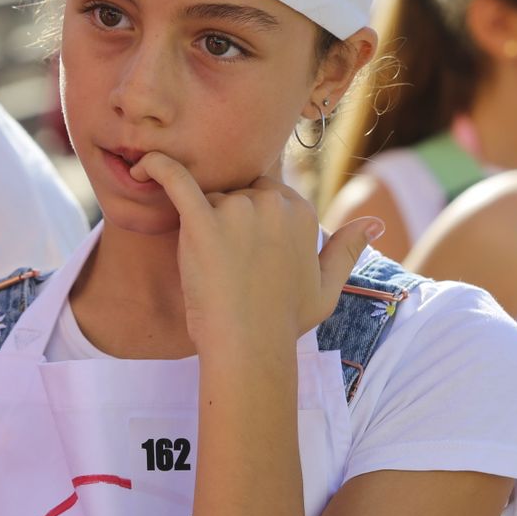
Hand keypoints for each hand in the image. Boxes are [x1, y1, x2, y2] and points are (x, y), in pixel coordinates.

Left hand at [129, 153, 382, 359]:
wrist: (249, 348)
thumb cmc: (284, 323)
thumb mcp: (326, 288)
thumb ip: (347, 249)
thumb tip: (374, 224)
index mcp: (300, 212)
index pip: (266, 192)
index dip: (251, 221)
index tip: (243, 250)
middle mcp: (272, 204)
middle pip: (237, 190)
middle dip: (227, 216)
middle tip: (224, 261)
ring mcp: (238, 211)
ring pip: (210, 196)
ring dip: (202, 221)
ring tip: (207, 266)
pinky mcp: (203, 222)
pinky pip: (176, 181)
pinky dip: (158, 170)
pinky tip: (141, 167)